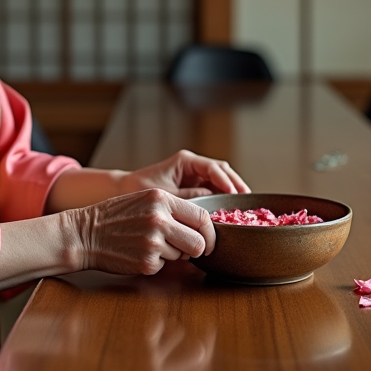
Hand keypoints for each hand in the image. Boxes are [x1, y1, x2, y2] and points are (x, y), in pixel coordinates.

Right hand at [68, 189, 215, 274]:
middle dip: (196, 249)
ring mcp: (153, 242)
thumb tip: (202, 226)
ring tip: (149, 244)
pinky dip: (155, 263)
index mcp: (161, 199)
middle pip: (199, 242)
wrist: (84, 233)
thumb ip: (172, 209)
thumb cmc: (114, 216)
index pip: (202, 217)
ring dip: (171, 254)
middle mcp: (160, 219)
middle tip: (187, 250)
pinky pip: (164, 266)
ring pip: (182, 255)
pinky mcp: (146, 262)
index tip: (209, 240)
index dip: (210, 232)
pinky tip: (138, 253)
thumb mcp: (144, 200)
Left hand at [121, 149, 249, 198]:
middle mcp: (192, 166)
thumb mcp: (166, 195)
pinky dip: (223, 197)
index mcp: (186, 161)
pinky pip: (213, 189)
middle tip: (247, 199)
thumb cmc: (138, 189)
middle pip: (222, 171)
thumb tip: (211, 204)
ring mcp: (194, 175)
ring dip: (232, 190)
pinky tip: (230, 209)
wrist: (123, 191)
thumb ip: (189, 197)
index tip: (233, 194)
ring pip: (221, 179)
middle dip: (236, 184)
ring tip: (242, 205)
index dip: (226, 181)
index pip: (213, 168)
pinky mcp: (194, 186)